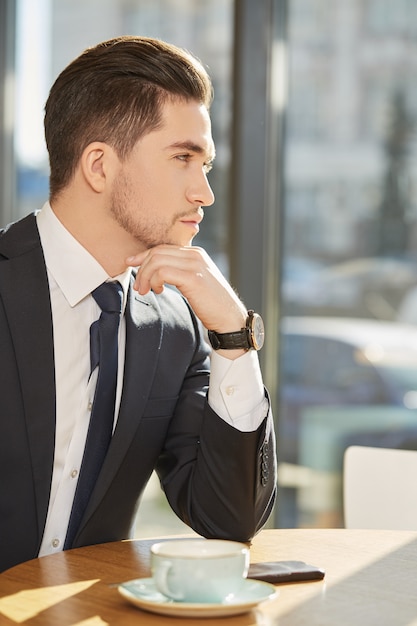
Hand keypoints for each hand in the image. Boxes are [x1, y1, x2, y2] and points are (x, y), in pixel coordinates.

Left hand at [126, 245, 246, 333]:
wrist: (230, 318)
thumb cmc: (211, 304)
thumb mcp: (195, 282)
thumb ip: (180, 272)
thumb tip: (156, 273)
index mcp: (196, 254)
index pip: (162, 248)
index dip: (143, 256)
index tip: (131, 265)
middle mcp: (195, 255)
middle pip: (157, 252)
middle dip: (141, 268)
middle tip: (139, 286)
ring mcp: (195, 265)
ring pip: (157, 260)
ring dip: (145, 276)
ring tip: (145, 290)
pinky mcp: (192, 278)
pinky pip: (163, 272)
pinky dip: (154, 281)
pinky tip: (157, 291)